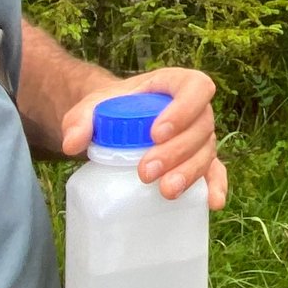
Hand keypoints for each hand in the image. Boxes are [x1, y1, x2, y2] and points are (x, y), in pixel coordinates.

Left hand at [60, 67, 227, 209]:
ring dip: (190, 172)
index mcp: (176, 84)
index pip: (195, 88)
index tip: (156, 133)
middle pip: (201, 126)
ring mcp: (200, 136)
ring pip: (207, 151)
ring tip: (165, 191)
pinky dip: (216, 186)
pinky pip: (216, 171)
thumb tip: (72, 144)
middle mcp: (196, 109)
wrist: (116, 123)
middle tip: (146, 171)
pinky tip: (212, 203)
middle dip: (176, 151)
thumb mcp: (93, 106)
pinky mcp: (200, 159)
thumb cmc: (111, 109)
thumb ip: (80, 119)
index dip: (184, 109)